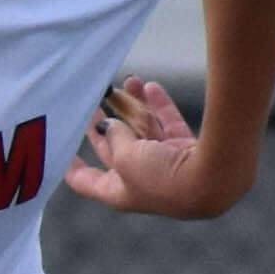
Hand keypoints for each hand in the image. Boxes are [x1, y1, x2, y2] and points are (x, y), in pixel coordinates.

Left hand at [67, 76, 223, 216]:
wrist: (215, 180)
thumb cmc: (163, 178)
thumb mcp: (126, 157)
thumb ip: (115, 137)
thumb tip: (110, 125)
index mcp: (118, 192)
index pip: (85, 180)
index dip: (70, 165)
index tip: (59, 146)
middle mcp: (140, 180)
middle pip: (114, 148)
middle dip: (104, 122)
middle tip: (92, 98)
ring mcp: (164, 166)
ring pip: (143, 131)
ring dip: (134, 106)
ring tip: (126, 81)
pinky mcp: (186, 151)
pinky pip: (167, 125)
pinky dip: (158, 106)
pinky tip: (149, 86)